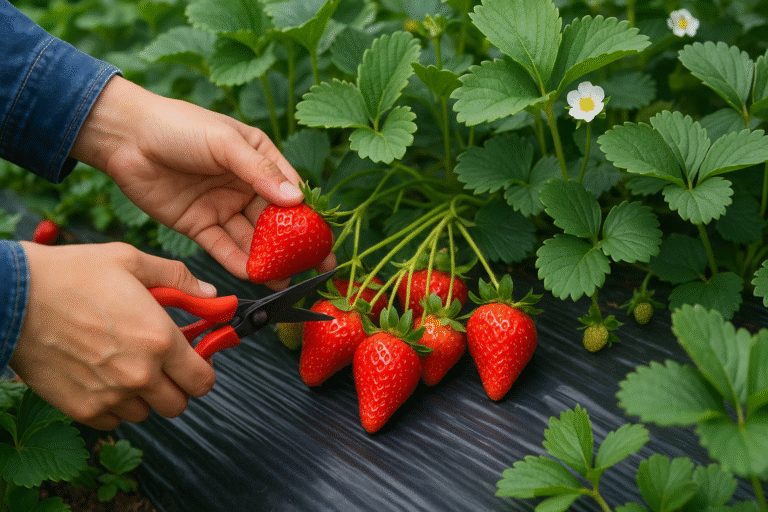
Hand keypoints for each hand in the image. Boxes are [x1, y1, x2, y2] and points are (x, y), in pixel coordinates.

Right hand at [11, 241, 217, 429]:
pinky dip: (113, 405)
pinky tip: (101, 375)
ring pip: (146, 412)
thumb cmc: (72, 274)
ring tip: (125, 363)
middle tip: (161, 363)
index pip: (204, 380)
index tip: (194, 358)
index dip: (203, 370)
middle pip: (179, 404)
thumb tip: (212, 295)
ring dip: (143, 394)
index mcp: (160, 339)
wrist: (13, 296)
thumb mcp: (132, 261)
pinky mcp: (82, 409)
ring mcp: (110, 396)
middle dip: (176, 385)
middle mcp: (140, 374)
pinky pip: (113, 420)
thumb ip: (179, 280)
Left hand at [70, 76, 334, 287]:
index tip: (325, 240)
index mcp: (258, 157)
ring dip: (267, 258)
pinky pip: (222, 246)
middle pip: (274, 220)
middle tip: (313, 268)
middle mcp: (244, 184)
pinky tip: (253, 274)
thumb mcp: (225, 143)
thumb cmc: (178, 126)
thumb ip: (260, 172)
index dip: (309, 216)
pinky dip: (237, 261)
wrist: (124, 137)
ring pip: (250, 238)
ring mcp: (222, 205)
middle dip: (293, 245)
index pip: (290, 191)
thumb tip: (297, 200)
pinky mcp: (198, 224)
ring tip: (285, 279)